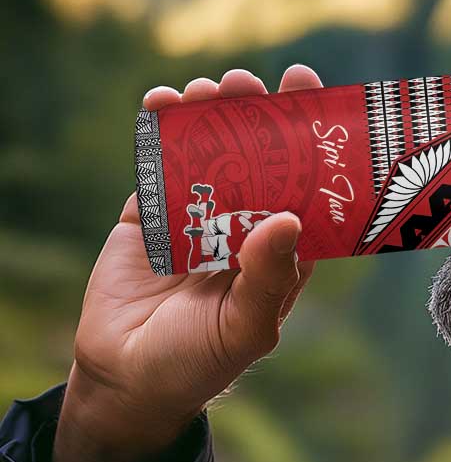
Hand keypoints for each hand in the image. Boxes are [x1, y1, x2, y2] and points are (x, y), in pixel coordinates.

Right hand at [53, 65, 322, 461]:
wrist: (126, 378)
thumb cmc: (200, 361)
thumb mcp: (245, 327)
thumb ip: (268, 277)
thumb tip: (290, 217)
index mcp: (281, 251)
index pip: (306, 187)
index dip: (311, 142)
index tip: (312, 94)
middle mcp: (245, 226)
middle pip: (260, 158)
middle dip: (258, 115)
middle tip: (253, 83)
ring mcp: (197, 216)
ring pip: (210, 151)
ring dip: (211, 114)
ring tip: (209, 89)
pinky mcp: (151, 213)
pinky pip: (159, 163)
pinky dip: (159, 130)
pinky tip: (162, 103)